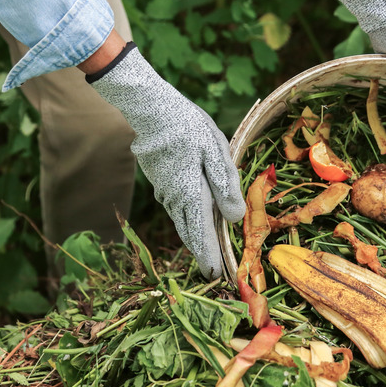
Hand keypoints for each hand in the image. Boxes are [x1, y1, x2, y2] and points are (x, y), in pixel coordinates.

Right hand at [87, 42, 245, 277]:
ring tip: (206, 250)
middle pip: (190, 234)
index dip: (209, 257)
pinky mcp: (159, 182)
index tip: (215, 275)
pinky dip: (187, 219)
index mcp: (191, 194)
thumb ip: (225, 187)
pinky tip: (194, 219)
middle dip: (202, 253)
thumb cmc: (189, 127)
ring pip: (182, 221)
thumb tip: (234, 218)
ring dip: (194, 236)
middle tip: (212, 271)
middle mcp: (174, 199)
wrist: (151, 110)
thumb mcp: (216, 152)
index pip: (202, 235)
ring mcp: (164, 192)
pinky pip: (176, 207)